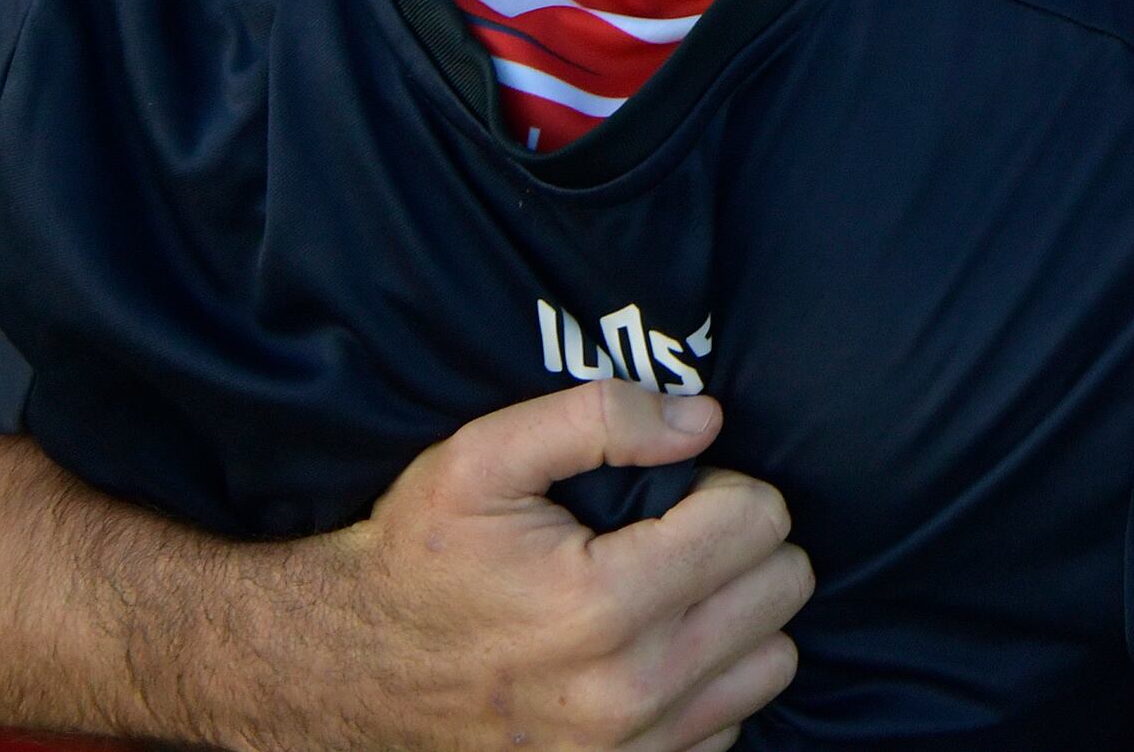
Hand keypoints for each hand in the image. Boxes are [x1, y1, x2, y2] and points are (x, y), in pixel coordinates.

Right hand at [275, 384, 811, 751]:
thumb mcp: (482, 457)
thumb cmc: (420, 555)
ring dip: (739, 616)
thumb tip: (702, 421)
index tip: (674, 493)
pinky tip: (654, 650)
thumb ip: (597, 416)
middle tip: (673, 537)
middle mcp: (631, 690)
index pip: (759, 522)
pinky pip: (735, 723)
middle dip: (741, 544)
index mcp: (603, 603)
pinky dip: (713, 681)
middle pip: (782, 588)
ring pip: (775, 659)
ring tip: (670, 592)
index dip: (723, 488)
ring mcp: (634, 749)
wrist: (351, 670)